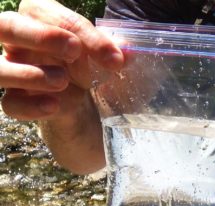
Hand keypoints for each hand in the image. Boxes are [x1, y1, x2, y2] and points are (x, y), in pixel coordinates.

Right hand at [0, 0, 123, 120]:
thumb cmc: (91, 71)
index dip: (81, 31)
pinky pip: (10, 103)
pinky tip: (54, 106)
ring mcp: (14, 72)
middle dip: (40, 36)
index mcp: (43, 21)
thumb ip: (112, 51)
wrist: (83, 109)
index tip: (113, 57)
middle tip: (74, 51)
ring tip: (63, 81)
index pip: (49, 13)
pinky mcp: (17, 101)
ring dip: (29, 73)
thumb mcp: (105, 58)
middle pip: (7, 26)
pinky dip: (30, 106)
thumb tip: (128, 52)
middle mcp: (21, 43)